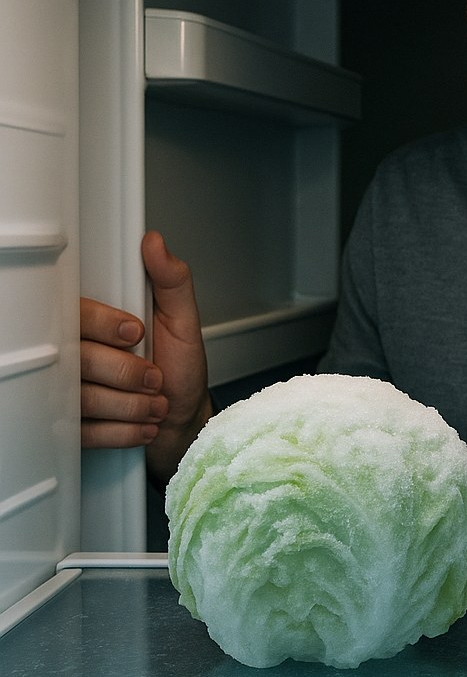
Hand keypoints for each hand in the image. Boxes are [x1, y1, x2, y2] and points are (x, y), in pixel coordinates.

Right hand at [81, 231, 212, 485]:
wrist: (182, 420)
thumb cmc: (180, 369)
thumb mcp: (185, 322)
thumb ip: (173, 283)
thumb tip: (155, 244)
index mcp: (99, 322)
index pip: (77, 314)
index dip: (105, 325)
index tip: (136, 334)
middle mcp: (78, 354)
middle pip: (79, 359)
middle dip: (129, 374)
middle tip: (156, 377)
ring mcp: (71, 391)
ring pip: (83, 399)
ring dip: (132, 406)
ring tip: (155, 402)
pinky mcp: (73, 426)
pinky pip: (85, 432)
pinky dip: (124, 431)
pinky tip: (144, 424)